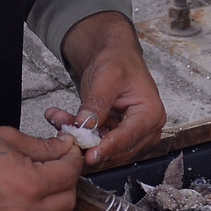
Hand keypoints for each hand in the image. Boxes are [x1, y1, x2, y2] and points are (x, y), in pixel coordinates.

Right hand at [0, 125, 81, 210]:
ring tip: (46, 191)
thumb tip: (64, 148)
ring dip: (57, 207)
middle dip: (67, 182)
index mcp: (29, 183)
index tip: (67, 153)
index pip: (70, 173)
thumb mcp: (6, 138)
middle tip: (56, 169)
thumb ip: (41, 146)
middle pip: (68, 201)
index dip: (72, 159)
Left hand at [56, 11, 165, 165]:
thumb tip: (86, 124)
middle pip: (117, 149)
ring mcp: (129, 132)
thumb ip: (98, 102)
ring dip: (80, 136)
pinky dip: (77, 131)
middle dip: (90, 143)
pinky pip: (94, 140)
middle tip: (69, 137)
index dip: (109, 147)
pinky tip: (61, 119)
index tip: (91, 155)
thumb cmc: (118, 60)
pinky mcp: (113, 133)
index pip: (129, 137)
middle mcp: (144, 128)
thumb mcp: (108, 76)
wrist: (112, 55)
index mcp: (151, 114)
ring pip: (102, 146)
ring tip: (60, 120)